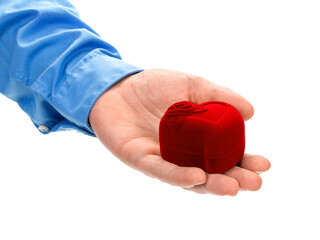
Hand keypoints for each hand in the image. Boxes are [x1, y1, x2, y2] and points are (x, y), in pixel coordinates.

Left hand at [89, 69, 270, 194]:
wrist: (118, 85)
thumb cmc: (155, 86)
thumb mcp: (192, 84)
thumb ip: (219, 96)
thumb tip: (250, 113)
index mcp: (198, 138)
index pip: (225, 155)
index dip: (245, 161)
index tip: (265, 165)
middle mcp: (183, 154)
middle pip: (211, 172)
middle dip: (233, 179)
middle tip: (253, 183)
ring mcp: (163, 159)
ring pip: (188, 178)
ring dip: (210, 184)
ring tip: (232, 187)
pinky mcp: (141, 159)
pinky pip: (161, 170)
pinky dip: (178, 175)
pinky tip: (196, 177)